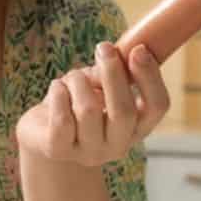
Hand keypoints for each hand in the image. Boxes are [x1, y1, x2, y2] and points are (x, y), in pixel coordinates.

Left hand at [15, 41, 170, 167]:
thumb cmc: (78, 102)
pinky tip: (57, 87)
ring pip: (88, 110)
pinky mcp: (58, 150)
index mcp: (137, 128)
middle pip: (124, 111)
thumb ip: (111, 73)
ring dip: (79, 81)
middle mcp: (118, 145)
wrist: (43, 133)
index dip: (150, 78)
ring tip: (73, 76)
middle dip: (114, 74)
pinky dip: (59, 94)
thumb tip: (114, 56)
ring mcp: (88, 152)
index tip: (138, 50)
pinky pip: (62, 119)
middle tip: (104, 47)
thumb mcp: (100, 85)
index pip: (157, 107)